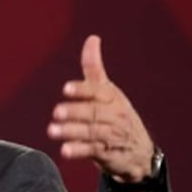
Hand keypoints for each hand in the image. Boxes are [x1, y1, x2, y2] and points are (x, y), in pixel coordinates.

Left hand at [47, 35, 155, 182]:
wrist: (139, 150)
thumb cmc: (117, 114)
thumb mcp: (108, 91)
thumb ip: (94, 68)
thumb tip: (92, 38)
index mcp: (112, 96)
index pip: (97, 91)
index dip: (82, 90)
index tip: (66, 89)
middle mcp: (114, 114)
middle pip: (94, 112)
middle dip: (75, 112)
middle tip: (56, 112)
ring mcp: (112, 134)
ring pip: (91, 131)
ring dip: (71, 131)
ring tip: (52, 130)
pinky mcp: (108, 153)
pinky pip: (93, 151)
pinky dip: (79, 150)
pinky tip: (65, 151)